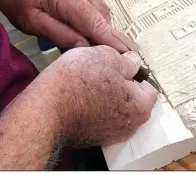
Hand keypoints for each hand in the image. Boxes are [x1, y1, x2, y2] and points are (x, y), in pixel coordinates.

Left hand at [0, 0, 128, 51]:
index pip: (97, 25)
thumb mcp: (32, 22)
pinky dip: (94, 17)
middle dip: (102, 38)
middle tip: (93, 53)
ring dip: (97, 27)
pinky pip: (98, 4)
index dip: (113, 43)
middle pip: (103, 20)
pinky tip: (80, 21)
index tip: (127, 57)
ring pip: (103, 12)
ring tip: (82, 36)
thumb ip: (60, 35)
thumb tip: (85, 47)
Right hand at [33, 45, 157, 146]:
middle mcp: (131, 125)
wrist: (46, 108)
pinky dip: (96, 108)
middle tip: (101, 73)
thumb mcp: (107, 57)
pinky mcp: (93, 138)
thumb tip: (134, 63)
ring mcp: (111, 135)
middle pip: (132, 99)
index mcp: (141, 106)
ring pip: (116, 108)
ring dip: (108, 96)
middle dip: (121, 85)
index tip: (117, 66)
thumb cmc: (80, 79)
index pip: (149, 86)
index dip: (133, 73)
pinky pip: (101, 118)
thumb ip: (127, 61)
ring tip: (88, 85)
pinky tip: (81, 98)